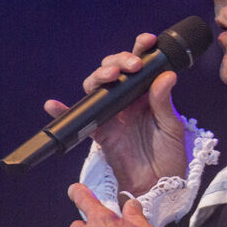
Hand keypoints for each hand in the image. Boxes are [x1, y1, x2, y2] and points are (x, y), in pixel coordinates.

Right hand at [43, 33, 187, 195]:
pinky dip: (63, 111)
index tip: (146, 40)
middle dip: (119, 61)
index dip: (140, 49)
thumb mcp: (172, 127)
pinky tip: (54, 105)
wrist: (158, 186)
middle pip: (114, 71)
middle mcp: (127, 100)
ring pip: (97, 87)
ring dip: (99, 77)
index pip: (141, 66)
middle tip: (131, 65)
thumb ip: (165, 102)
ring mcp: (111, 114)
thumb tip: (166, 75)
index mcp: (147, 94)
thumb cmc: (169, 156)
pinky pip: (78, 118)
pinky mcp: (99, 131)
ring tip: (108, 77)